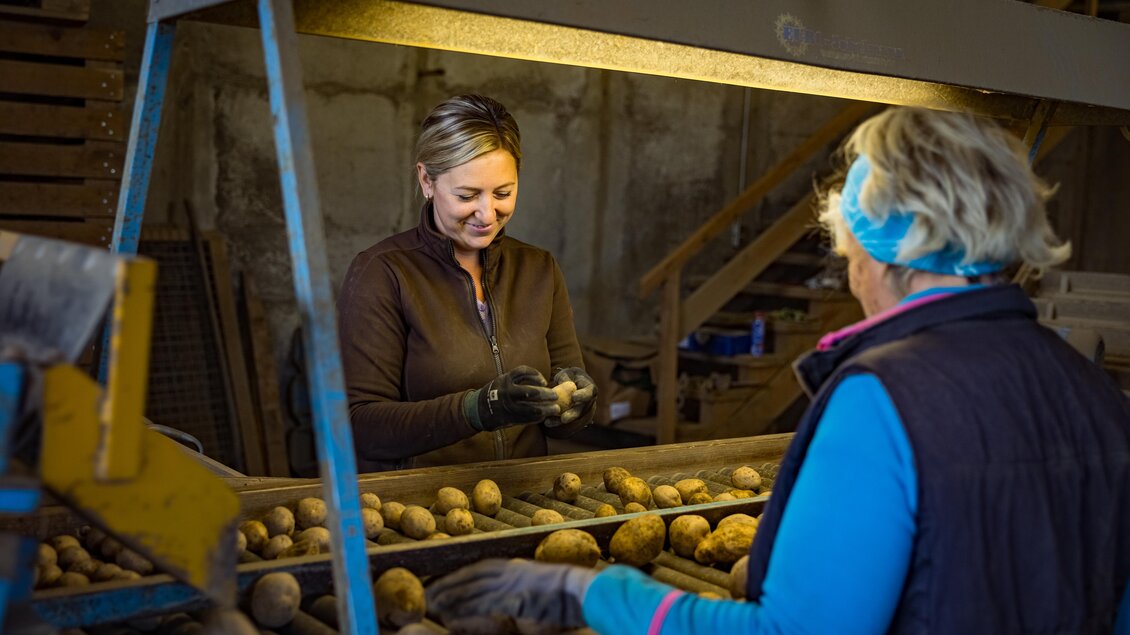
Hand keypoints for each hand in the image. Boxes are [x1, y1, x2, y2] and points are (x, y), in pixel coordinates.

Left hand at [427, 559, 595, 629]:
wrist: (582, 591)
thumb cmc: (567, 593)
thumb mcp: (538, 586)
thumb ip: (519, 590)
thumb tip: (508, 599)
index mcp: (516, 566)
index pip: (480, 567)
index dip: (459, 575)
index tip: (442, 582)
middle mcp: (511, 571)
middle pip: (472, 576)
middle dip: (449, 584)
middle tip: (427, 593)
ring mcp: (513, 583)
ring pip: (474, 588)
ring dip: (452, 596)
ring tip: (432, 604)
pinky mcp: (516, 597)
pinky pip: (486, 604)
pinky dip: (468, 609)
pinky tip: (454, 616)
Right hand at [463, 366, 559, 431]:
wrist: (479, 409)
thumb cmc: (496, 392)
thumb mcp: (503, 381)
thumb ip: (518, 381)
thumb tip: (542, 384)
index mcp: (505, 379)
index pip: (522, 372)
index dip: (535, 375)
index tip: (544, 381)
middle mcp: (507, 391)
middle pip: (530, 392)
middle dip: (545, 394)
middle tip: (555, 396)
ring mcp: (508, 406)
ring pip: (531, 408)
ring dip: (545, 409)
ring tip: (556, 409)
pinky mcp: (509, 417)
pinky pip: (527, 418)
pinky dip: (537, 417)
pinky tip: (544, 416)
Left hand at [547, 367, 596, 425]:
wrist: (569, 383)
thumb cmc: (569, 376)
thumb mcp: (567, 373)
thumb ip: (565, 377)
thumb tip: (562, 382)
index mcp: (590, 389)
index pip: (589, 392)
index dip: (582, 395)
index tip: (574, 397)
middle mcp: (587, 402)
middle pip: (581, 410)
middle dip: (572, 415)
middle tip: (564, 418)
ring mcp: (580, 411)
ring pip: (571, 418)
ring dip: (560, 421)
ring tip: (548, 422)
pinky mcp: (571, 416)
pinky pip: (564, 420)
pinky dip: (555, 421)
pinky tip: (546, 422)